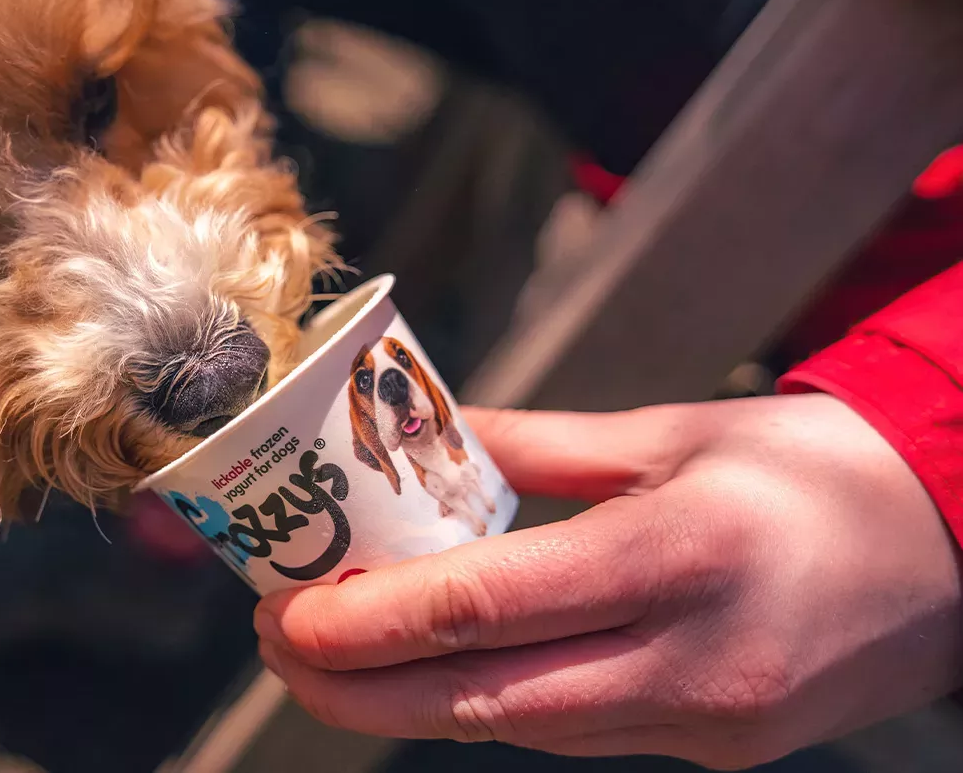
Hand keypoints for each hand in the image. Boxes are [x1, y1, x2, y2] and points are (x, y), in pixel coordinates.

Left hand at [254, 394, 962, 768]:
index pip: (482, 609)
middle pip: (478, 699)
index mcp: (676, 554)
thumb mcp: (675, 431)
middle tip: (277, 641)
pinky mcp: (715, 750)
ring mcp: (705, 723)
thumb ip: (539, 448)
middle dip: (356, 685)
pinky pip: (573, 730)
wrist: (959, 548)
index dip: (365, 622)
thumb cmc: (816, 470)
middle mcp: (688, 660)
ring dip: (411, 699)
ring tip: (334, 649)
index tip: (285, 610)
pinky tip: (439, 664)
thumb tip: (431, 444)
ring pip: (518, 726)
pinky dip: (490, 699)